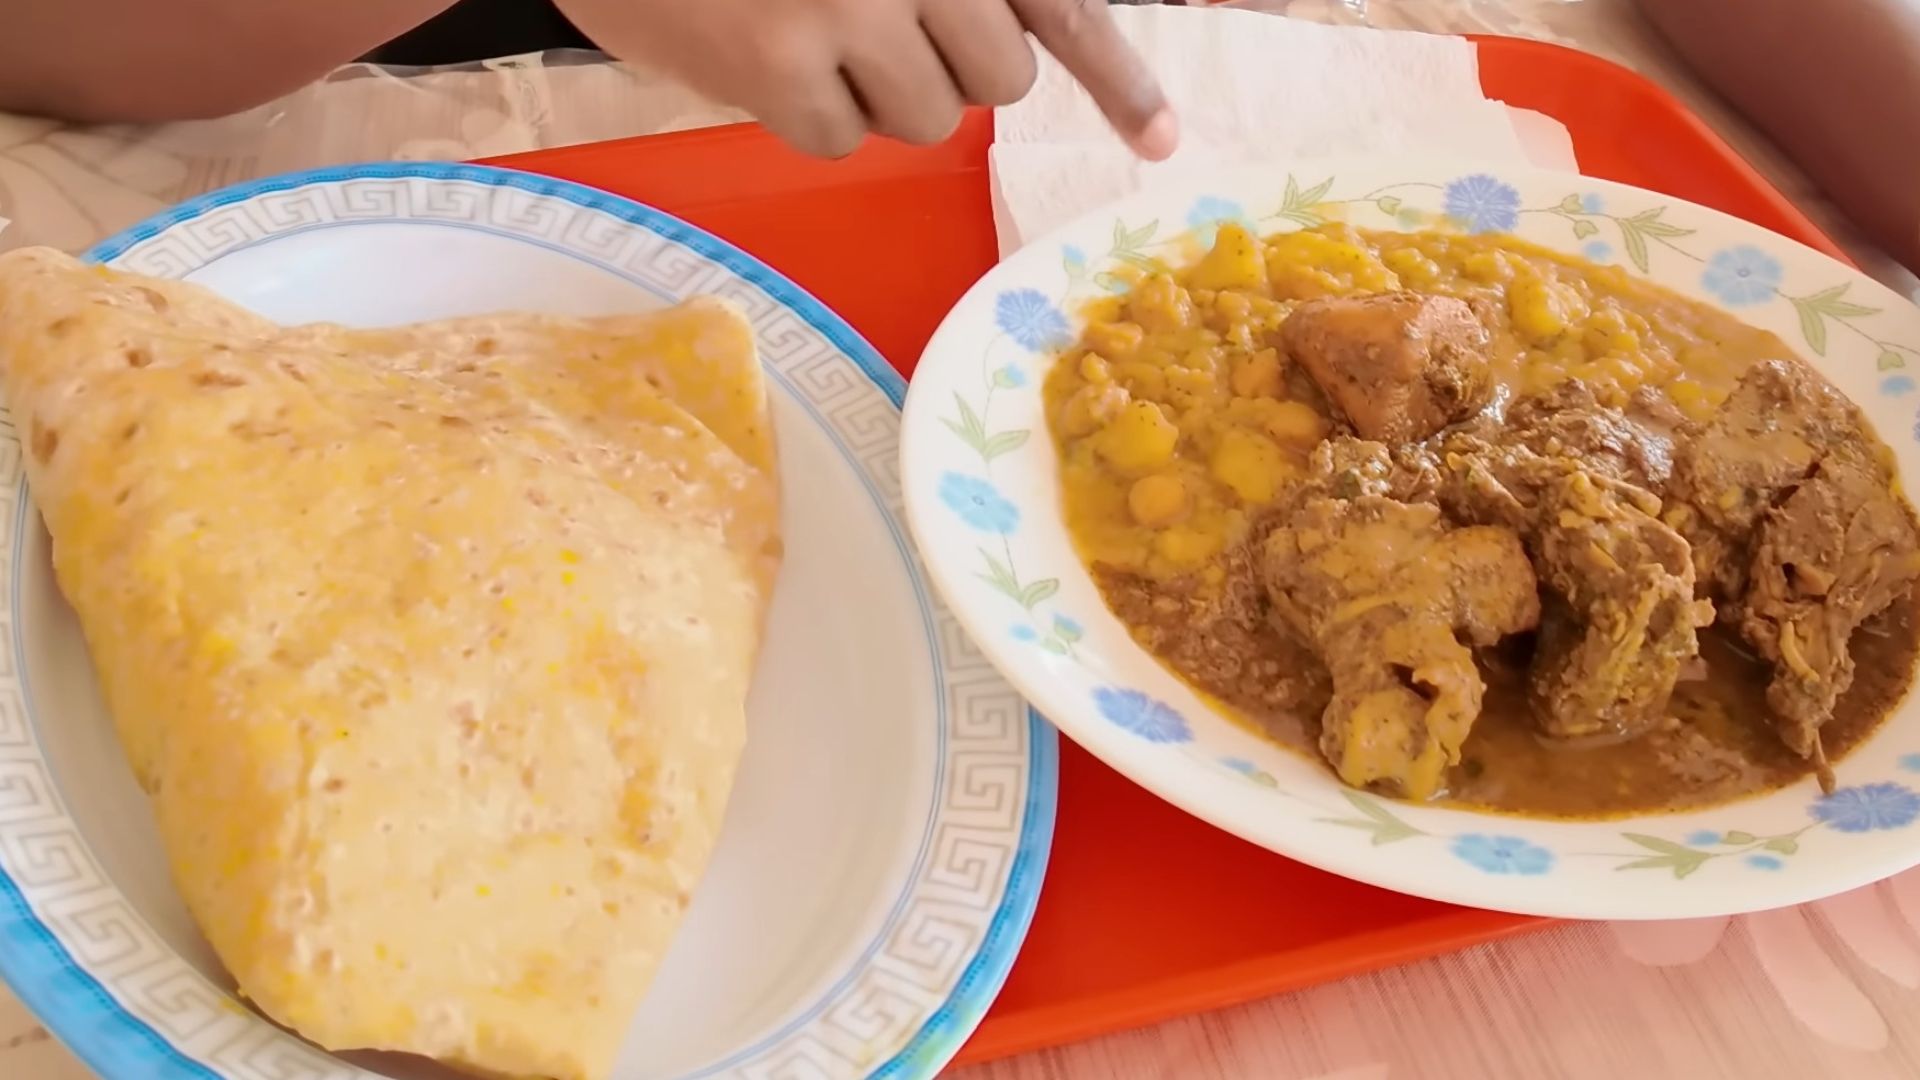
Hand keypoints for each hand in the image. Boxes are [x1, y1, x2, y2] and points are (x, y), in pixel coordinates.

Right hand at [555, 0, 1176, 159]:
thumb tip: (1011, 48)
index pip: (1060, 8)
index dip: (1117, 79)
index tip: (1161, 141)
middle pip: (994, 80)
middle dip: (949, 70)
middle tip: (879, 30)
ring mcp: (844, 12)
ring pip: (923, 118)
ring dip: (875, 93)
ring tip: (807, 30)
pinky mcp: (776, 66)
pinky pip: (837, 140)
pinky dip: (804, 117)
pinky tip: (761, 54)